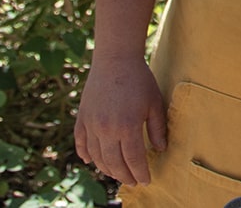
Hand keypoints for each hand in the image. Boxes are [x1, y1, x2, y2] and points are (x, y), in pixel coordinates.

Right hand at [74, 54, 167, 185]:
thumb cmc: (139, 79)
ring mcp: (91, 124)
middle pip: (114, 163)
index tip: (146, 181)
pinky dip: (85, 154)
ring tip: (117, 173)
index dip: (140, 173)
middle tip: (132, 181)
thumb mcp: (154, 103)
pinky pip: (80, 142)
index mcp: (127, 126)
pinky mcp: (82, 118)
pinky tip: (91, 161)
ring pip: (96, 157)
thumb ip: (158, 128)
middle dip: (124, 176)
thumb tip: (160, 149)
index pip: (133, 159)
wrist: (115, 59)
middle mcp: (106, 129)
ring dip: (107, 168)